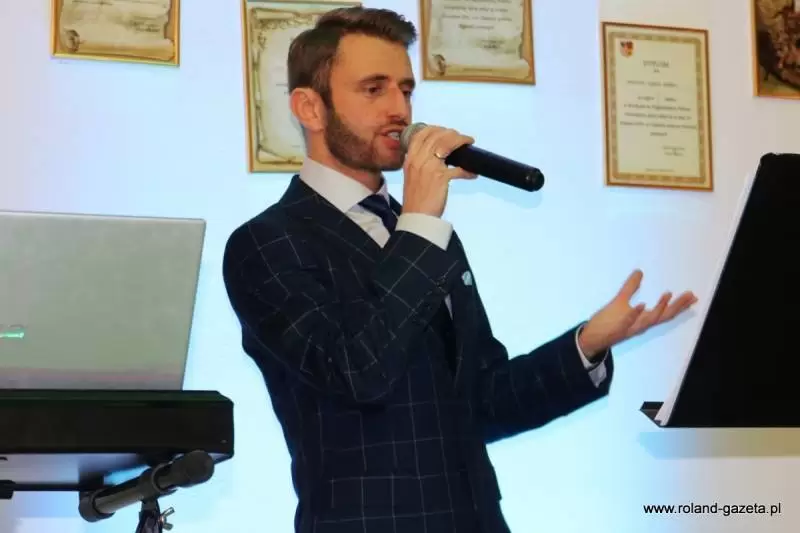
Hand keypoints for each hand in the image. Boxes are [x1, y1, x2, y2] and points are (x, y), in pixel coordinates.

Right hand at [402, 125, 476, 217]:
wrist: (416, 216)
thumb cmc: (416, 199)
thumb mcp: (412, 176)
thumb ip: (421, 163)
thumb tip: (439, 156)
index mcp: (410, 158)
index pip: (422, 134)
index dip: (436, 128)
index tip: (446, 131)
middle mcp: (418, 160)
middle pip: (437, 136)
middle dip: (453, 133)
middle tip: (462, 138)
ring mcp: (429, 168)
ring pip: (447, 144)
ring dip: (461, 142)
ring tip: (469, 144)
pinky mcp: (441, 178)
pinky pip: (458, 169)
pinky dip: (468, 171)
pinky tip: (473, 173)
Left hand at [577, 269, 697, 358]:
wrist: (592, 337)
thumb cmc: (607, 321)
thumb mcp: (621, 301)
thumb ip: (630, 286)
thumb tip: (639, 272)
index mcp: (643, 318)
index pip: (665, 312)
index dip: (679, 305)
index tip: (692, 296)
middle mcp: (640, 324)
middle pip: (663, 316)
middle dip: (677, 306)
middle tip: (690, 296)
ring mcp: (629, 326)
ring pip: (649, 320)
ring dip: (659, 308)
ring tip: (668, 294)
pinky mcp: (617, 327)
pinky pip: (628, 321)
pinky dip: (635, 313)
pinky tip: (641, 304)